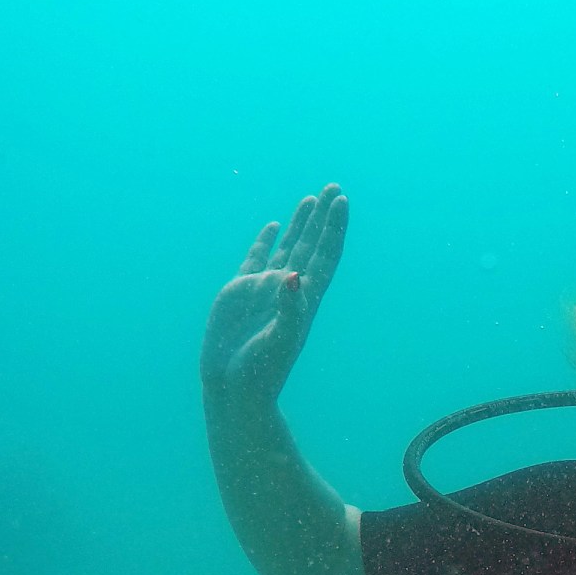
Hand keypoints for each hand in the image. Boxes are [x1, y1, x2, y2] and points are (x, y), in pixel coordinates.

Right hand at [200, 184, 348, 407]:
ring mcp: (266, 288)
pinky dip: (268, 240)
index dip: (334, 228)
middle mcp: (289, 289)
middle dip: (322, 217)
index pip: (325, 255)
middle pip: (312, 244)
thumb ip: (288, 309)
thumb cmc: (261, 371)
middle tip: (333, 187)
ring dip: (301, 224)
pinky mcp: (242, 291)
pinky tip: (275, 225)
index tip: (341, 201)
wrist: (234, 387)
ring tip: (311, 199)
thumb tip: (293, 277)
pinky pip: (259, 258)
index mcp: (305, 298)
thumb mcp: (278, 341)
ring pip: (289, 247)